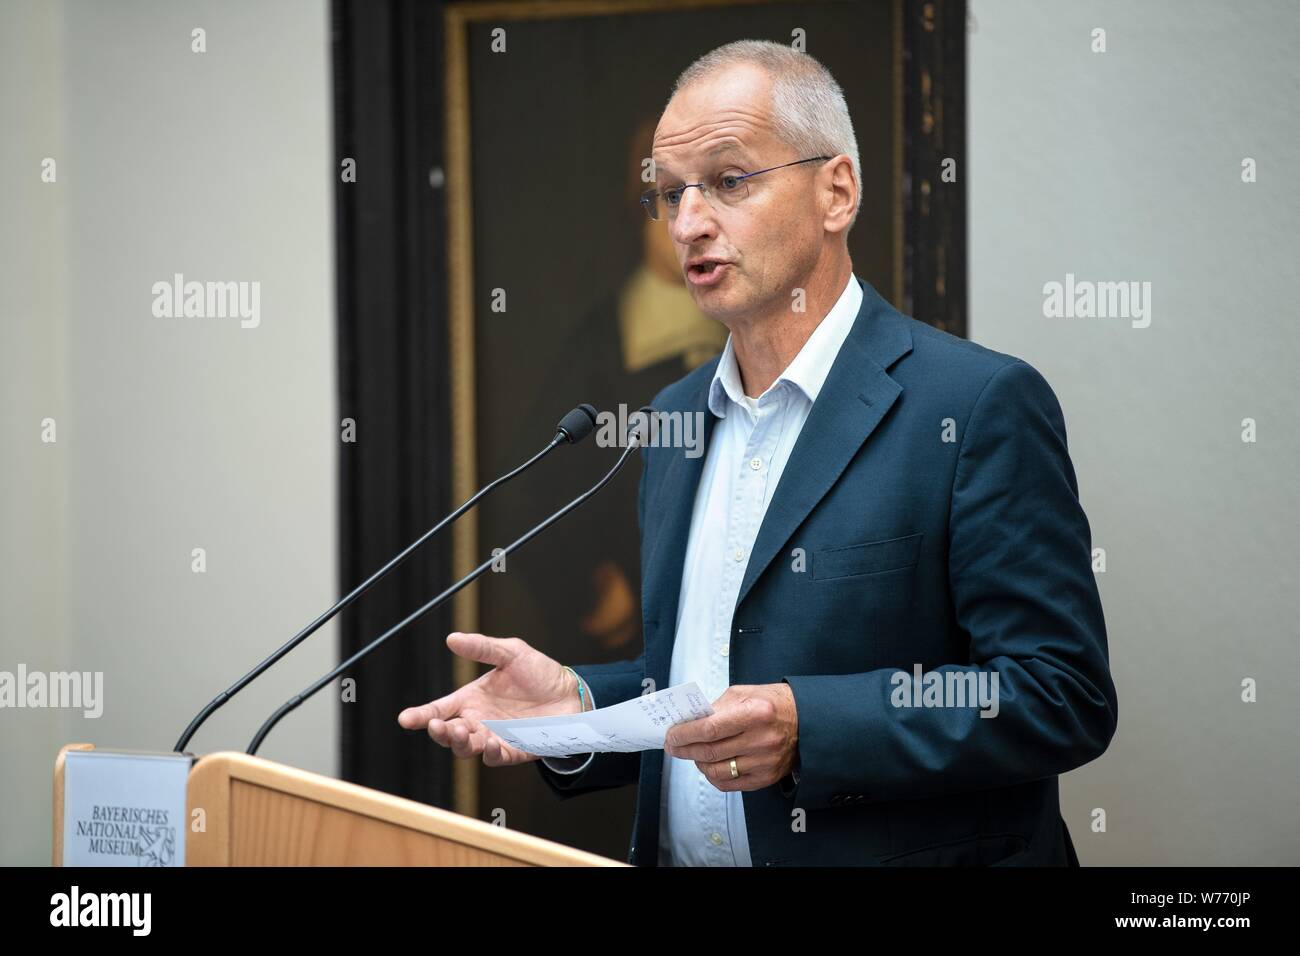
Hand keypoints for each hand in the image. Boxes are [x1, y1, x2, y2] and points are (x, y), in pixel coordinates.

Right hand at [397, 632, 580, 766]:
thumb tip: (452, 638)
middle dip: (439, 731)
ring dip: (460, 743)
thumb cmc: (539, 673)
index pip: (439, 709)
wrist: (572, 693)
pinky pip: (495, 758)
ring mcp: (494, 737)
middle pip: (448, 733)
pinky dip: (490, 753)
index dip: (421, 715)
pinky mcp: (513, 751)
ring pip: (467, 749)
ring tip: (461, 731)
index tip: (406, 718)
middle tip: (437, 724)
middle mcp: (478, 721)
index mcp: (471, 699)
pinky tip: (489, 744)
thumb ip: (482, 647)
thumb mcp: (511, 652)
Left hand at [663, 683, 798, 791]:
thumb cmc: (773, 703)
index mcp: (755, 713)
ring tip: (693, 754)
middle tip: (673, 746)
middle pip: (710, 751)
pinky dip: (713, 776)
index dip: (685, 734)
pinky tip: (709, 765)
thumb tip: (690, 722)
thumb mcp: (745, 693)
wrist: (807, 720)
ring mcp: (764, 762)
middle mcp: (761, 740)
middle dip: (684, 749)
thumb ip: (717, 707)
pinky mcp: (766, 777)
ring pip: (716, 770)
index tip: (671, 735)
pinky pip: (729, 784)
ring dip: (697, 763)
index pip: (709, 729)